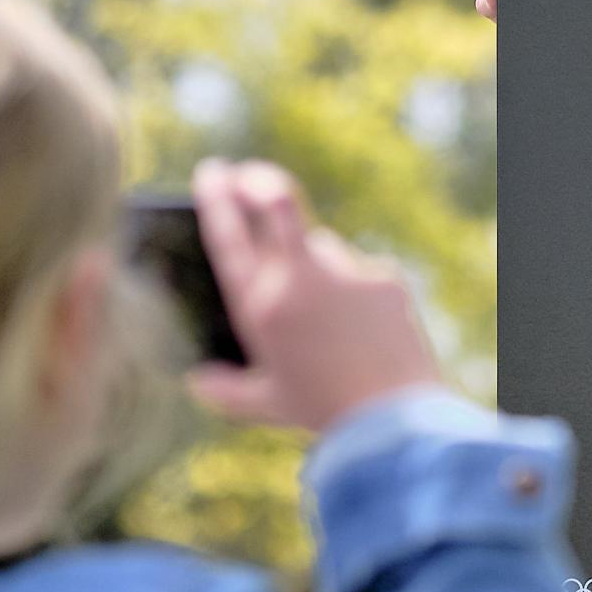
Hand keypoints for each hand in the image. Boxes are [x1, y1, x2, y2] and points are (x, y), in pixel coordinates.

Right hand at [186, 159, 442, 432]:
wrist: (393, 419)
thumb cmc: (322, 413)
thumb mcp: (264, 404)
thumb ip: (223, 390)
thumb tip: (197, 379)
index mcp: (260, 305)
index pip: (229, 233)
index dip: (216, 196)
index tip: (212, 172)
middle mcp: (299, 278)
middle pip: (275, 200)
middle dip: (256, 180)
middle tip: (244, 176)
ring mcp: (345, 272)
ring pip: (320, 247)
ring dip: (315, 267)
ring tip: (328, 322)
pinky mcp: (383, 276)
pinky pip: (360, 274)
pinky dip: (355, 294)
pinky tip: (364, 332)